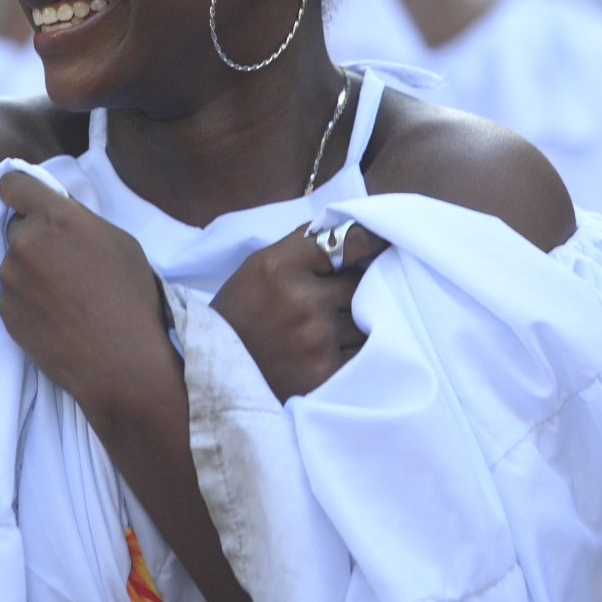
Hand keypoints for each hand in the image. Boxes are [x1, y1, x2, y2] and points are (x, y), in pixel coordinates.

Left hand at [0, 170, 166, 415]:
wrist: (120, 361)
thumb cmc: (131, 297)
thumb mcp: (120, 242)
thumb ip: (80, 219)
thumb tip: (58, 212)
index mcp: (56, 217)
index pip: (12, 185)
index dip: (18, 190)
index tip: (24, 200)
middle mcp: (25, 242)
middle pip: (16, 226)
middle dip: (34, 236)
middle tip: (64, 261)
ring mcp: (10, 278)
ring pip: (14, 262)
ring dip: (31, 269)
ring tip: (65, 295)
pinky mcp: (4, 310)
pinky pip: (12, 292)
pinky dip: (27, 298)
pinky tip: (56, 315)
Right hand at [211, 222, 385, 402]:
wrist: (216, 372)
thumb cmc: (242, 310)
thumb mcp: (261, 264)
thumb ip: (303, 245)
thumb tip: (350, 227)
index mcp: (282, 266)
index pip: (349, 242)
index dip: (373, 240)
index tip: (385, 242)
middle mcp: (302, 301)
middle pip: (363, 282)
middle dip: (362, 285)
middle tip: (353, 291)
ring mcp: (316, 340)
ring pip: (368, 319)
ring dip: (363, 320)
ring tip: (339, 324)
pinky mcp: (325, 374)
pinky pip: (364, 354)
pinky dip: (360, 351)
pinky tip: (342, 349)